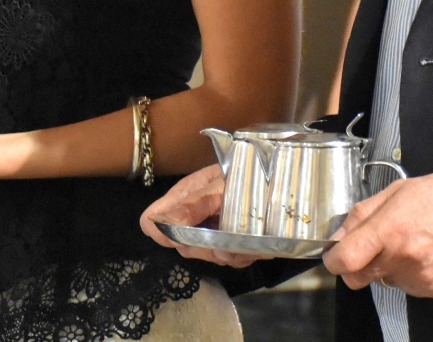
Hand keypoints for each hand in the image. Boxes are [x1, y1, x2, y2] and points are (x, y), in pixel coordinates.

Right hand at [139, 165, 257, 267]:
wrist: (280, 176)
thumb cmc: (249, 173)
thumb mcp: (222, 185)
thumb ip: (194, 205)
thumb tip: (160, 227)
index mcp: (183, 196)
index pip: (151, 220)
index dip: (162, 233)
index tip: (185, 238)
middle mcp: (193, 215)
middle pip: (181, 245)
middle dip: (205, 249)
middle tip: (227, 242)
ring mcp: (211, 229)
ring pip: (207, 256)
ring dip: (228, 254)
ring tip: (247, 242)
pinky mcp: (230, 241)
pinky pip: (229, 259)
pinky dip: (243, 255)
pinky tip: (256, 245)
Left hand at [321, 169, 432, 297]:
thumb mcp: (397, 190)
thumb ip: (363, 214)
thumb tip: (339, 235)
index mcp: (390, 230)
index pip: (345, 261)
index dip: (333, 259)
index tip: (334, 254)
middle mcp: (403, 258)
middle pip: (358, 279)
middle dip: (357, 266)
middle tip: (371, 247)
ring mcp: (420, 278)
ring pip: (385, 282)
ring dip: (388, 267)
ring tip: (411, 242)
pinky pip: (410, 287)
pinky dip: (411, 274)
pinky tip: (426, 253)